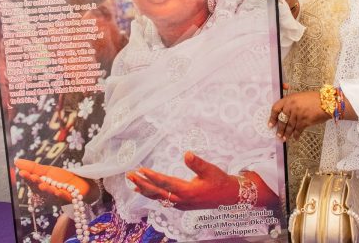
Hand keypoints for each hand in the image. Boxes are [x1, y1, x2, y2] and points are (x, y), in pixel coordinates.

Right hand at [15, 159, 96, 203]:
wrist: (82, 183)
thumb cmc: (63, 178)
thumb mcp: (48, 170)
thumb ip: (33, 167)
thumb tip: (16, 161)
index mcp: (41, 187)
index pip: (32, 183)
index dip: (27, 178)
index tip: (23, 172)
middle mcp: (47, 194)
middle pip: (39, 189)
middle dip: (36, 183)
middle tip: (32, 176)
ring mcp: (57, 197)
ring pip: (50, 194)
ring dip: (46, 190)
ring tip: (42, 184)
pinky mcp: (68, 198)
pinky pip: (64, 198)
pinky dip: (60, 195)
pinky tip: (57, 192)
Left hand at [126, 152, 240, 209]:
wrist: (229, 196)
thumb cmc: (220, 181)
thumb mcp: (210, 170)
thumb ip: (198, 163)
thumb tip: (186, 154)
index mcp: (187, 191)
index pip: (164, 183)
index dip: (152, 177)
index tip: (140, 170)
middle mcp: (181, 200)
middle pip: (157, 192)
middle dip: (142, 184)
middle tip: (129, 175)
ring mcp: (181, 204)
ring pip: (159, 198)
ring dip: (145, 190)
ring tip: (133, 184)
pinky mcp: (182, 205)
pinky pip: (164, 201)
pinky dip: (154, 195)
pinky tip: (148, 192)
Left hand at [268, 91, 329, 140]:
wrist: (327, 102)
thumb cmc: (314, 98)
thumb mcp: (300, 96)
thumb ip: (291, 102)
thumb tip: (285, 111)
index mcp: (289, 99)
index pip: (276, 108)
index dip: (272, 117)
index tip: (271, 124)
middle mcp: (291, 106)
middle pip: (282, 120)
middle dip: (279, 129)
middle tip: (278, 135)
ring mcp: (297, 114)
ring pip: (289, 126)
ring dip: (286, 134)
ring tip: (284, 139)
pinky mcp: (304, 121)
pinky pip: (298, 130)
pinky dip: (296, 135)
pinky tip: (295, 138)